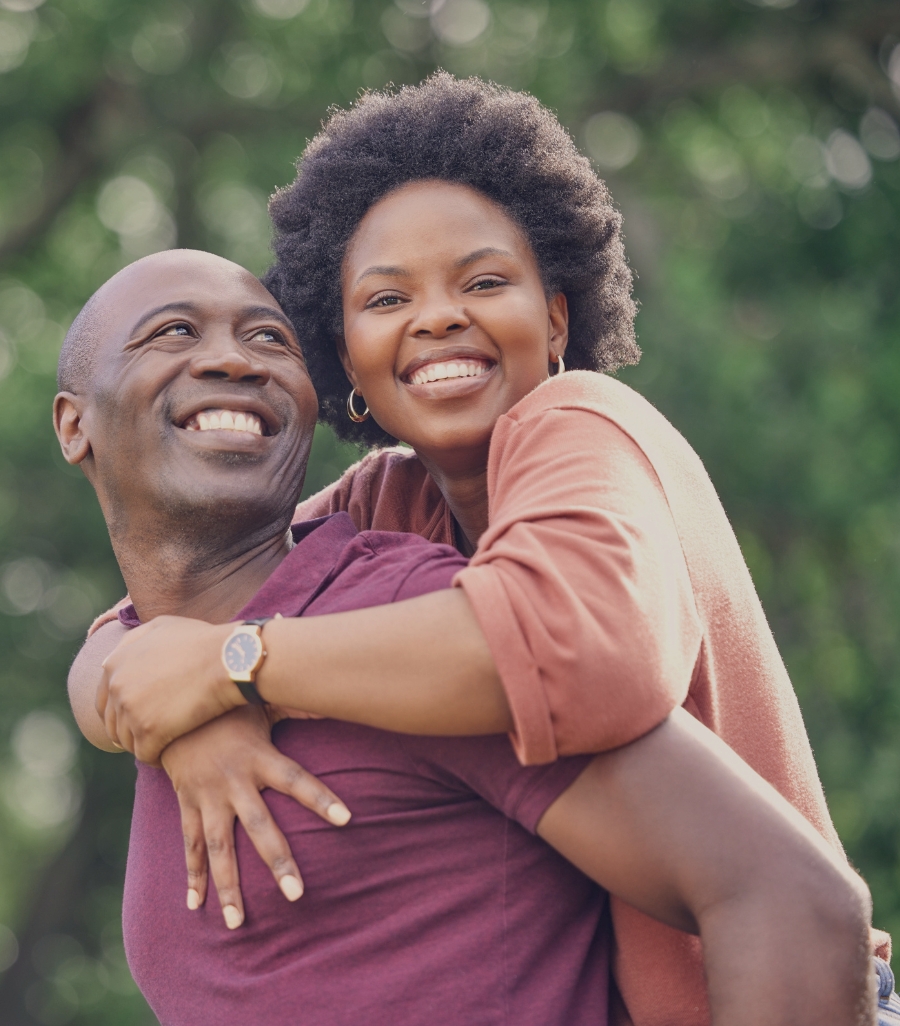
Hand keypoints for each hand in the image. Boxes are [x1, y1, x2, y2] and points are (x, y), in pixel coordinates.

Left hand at [97, 615, 239, 763]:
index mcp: (116, 664)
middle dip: (129, 731)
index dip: (119, 712)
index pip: (104, 700)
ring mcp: (131, 710)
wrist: (229, 659)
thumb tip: (112, 660)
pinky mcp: (149, 732)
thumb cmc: (203, 641)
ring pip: (126, 741)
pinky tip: (167, 755)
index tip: (137, 718)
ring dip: (142, 745)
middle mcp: (118, 687)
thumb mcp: (163, 626)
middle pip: (113, 723)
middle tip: (150, 735)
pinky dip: (155, 757)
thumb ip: (133, 641)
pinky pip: (144, 755)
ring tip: (162, 745)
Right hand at [160, 705, 351, 929]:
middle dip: (277, 862)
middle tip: (296, 895)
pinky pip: (189, 844)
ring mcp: (207, 796)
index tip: (346, 818)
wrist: (168, 705)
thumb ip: (298, 705)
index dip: (320, 798)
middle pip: (259, 827)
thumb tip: (336, 698)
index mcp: (258, 756)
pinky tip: (195, 906)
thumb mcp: (262, 701)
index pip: (296, 780)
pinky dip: (192, 876)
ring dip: (228, 886)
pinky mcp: (187, 803)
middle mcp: (233, 781)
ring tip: (237, 923)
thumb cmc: (228, 703)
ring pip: (218, 848)